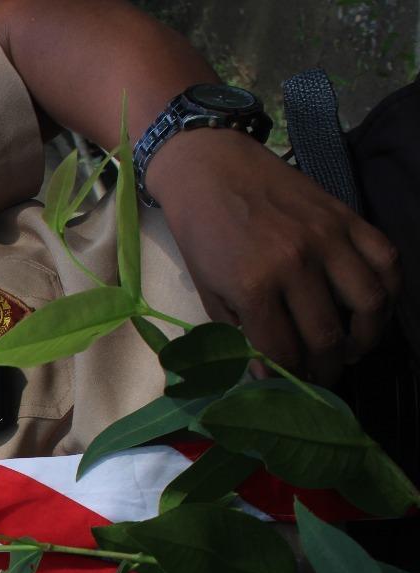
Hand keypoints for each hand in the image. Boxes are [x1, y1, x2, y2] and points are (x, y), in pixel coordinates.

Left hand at [147, 129, 400, 383]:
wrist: (211, 168)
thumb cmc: (202, 233)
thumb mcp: (208, 290)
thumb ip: (239, 333)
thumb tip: (267, 373)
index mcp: (255, 285)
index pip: (285, 350)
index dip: (290, 376)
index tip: (293, 384)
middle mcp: (297, 263)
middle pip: (329, 334)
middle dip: (328, 367)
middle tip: (323, 375)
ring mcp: (328, 238)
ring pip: (370, 302)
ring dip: (367, 336)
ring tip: (352, 349)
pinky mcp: (347, 216)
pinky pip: (387, 259)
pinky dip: (390, 290)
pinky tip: (374, 309)